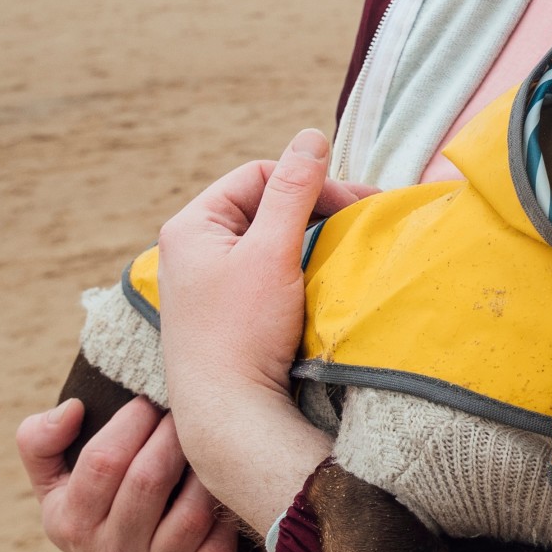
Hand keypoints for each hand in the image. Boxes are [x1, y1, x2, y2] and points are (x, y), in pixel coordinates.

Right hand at [15, 394, 235, 551]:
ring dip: (206, 473)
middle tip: (187, 413)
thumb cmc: (88, 511)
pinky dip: (227, 517)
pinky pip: (220, 547)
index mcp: (69, 522)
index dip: (132, 422)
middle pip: (149, 481)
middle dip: (173, 436)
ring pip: (191, 514)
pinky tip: (223, 494)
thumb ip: (39, 441)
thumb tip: (71, 410)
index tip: (150, 401)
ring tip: (210, 446)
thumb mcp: (51, 483)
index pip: (103, 461)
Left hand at [158, 129, 372, 534]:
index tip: (353, 206)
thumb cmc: (242, 332)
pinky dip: (295, 270)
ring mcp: (206, 283)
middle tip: (359, 223)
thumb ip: (294, 191)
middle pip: (263, 206)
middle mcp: (192, 249)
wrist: (227, 414)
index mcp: (191, 225)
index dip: (308, 183)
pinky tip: (320, 284)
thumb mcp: (273, 251)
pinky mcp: (224, 313)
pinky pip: (264, 272)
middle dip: (312, 211)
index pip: (259, 175)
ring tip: (342, 253)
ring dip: (307, 240)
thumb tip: (312, 137)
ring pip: (267, 240)